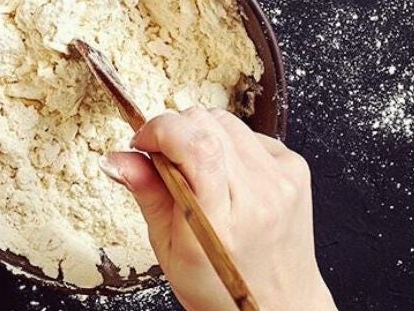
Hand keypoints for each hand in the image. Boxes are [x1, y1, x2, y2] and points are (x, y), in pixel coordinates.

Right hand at [99, 108, 336, 310]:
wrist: (280, 304)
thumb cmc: (221, 288)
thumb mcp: (169, 251)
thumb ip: (147, 195)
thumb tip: (117, 159)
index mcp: (219, 222)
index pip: (195, 145)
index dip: (161, 130)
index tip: (142, 142)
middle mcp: (257, 196)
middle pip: (207, 123)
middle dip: (175, 131)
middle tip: (164, 160)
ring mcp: (282, 179)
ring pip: (227, 121)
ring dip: (202, 136)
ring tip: (197, 172)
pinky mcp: (296, 168)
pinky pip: (251, 134)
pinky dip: (230, 145)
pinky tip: (227, 176)